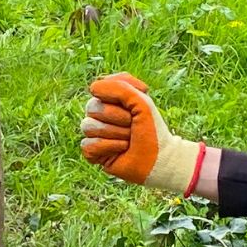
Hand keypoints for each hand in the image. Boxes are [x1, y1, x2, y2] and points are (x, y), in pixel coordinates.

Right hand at [80, 73, 205, 196]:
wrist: (159, 159)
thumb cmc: (152, 129)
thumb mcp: (141, 101)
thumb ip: (119, 87)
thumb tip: (92, 88)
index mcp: (112, 99)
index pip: (99, 88)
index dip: (118, 97)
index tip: (137, 105)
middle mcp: (101, 114)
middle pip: (92, 107)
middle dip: (118, 117)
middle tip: (133, 125)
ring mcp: (96, 133)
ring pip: (89, 126)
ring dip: (115, 133)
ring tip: (129, 140)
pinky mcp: (92, 151)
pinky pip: (88, 145)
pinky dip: (108, 147)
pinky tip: (121, 151)